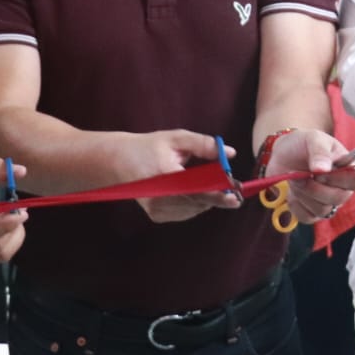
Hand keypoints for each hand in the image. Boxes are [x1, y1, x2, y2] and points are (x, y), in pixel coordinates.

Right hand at [122, 130, 241, 223]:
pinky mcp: (157, 216)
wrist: (118, 162)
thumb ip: (204, 144)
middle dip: (217, 195)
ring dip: (207, 200)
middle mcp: (159, 197)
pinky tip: (194, 192)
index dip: (218, 192)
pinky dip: (195, 204)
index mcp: (164, 174)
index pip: (197, 189)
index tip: (236, 191)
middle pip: (198, 202)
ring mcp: (157, 209)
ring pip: (194, 209)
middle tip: (234, 189)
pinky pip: (185, 213)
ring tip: (213, 187)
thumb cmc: (149, 147)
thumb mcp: (176, 139)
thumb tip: (230, 153)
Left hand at [262, 129, 354, 222]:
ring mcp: (328, 202)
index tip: (317, 171)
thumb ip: (319, 151)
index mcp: (348, 168)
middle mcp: (342, 188)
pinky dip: (296, 205)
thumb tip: (323, 169)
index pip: (354, 180)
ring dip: (303, 194)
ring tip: (294, 179)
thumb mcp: (313, 139)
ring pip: (322, 210)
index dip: (335, 178)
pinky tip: (291, 192)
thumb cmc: (304, 144)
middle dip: (313, 187)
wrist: (284, 154)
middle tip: (298, 174)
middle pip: (338, 198)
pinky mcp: (312, 212)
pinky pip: (307, 218)